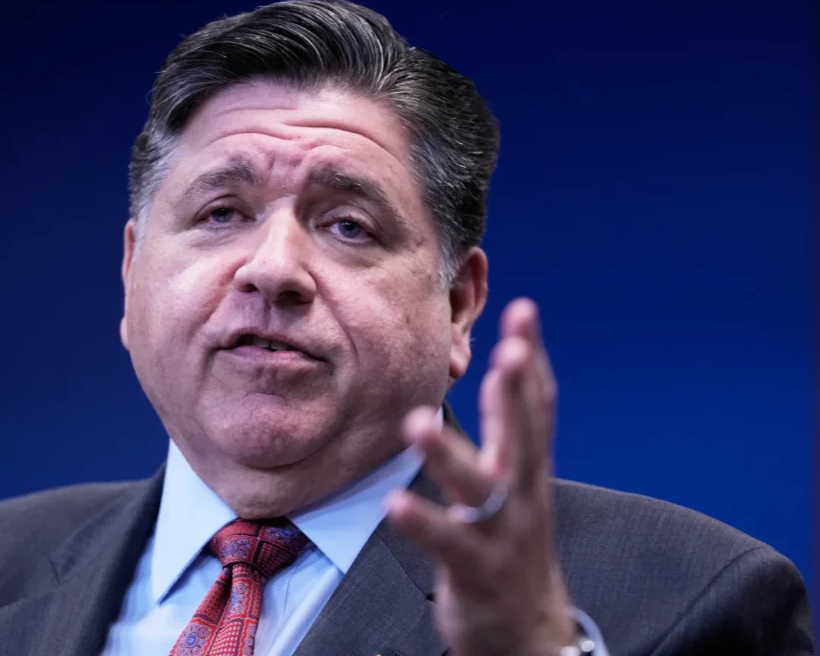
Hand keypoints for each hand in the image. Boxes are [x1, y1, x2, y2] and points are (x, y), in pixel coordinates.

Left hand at [386, 298, 573, 655]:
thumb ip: (510, 427)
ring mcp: (503, 534)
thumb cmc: (511, 542)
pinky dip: (424, 524)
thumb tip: (504, 365)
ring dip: (449, 455)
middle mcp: (524, 495)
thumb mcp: (517, 480)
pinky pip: (449, 546)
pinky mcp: (478, 571)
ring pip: (480, 490)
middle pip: (524, 437)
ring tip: (417, 423)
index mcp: (528, 468)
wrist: (527, 631)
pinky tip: (395, 503)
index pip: (537, 404)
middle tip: (508, 349)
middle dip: (516, 392)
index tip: (524, 308)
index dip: (533, 357)